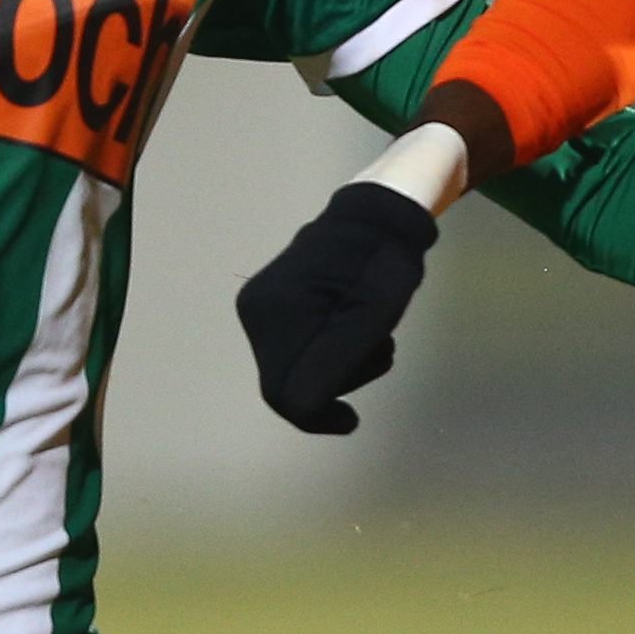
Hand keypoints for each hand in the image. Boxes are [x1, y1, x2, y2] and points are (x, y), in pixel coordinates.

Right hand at [235, 182, 437, 433]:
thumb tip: (302, 409)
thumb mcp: (370, 318)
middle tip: (380, 348)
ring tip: (375, 332)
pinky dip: (328, 349)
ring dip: (339, 364)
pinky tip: (354, 324)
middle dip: (337, 379)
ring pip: (294, 368)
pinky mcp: (270, 305)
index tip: (352, 419)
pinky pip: (296, 348)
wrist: (376, 214)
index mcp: (274, 314)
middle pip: (289, 382)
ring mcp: (259, 307)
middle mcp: (254, 312)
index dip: (318, 416)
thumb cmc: (380, 263)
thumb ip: (334, 365)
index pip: (286, 394)